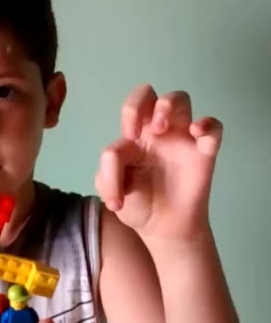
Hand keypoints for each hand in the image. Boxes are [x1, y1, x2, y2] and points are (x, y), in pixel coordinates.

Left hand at [95, 84, 222, 240]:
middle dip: (139, 103)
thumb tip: (115, 169)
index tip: (118, 155)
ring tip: (161, 129)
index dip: (119, 128)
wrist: (163, 230)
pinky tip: (197, 134)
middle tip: (138, 132)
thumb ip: (108, 175)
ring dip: (168, 105)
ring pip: (181, 99)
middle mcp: (156, 132)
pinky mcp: (203, 153)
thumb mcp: (112, 194)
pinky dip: (207, 126)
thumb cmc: (138, 205)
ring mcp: (181, 139)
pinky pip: (213, 128)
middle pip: (148, 93)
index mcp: (134, 137)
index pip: (123, 120)